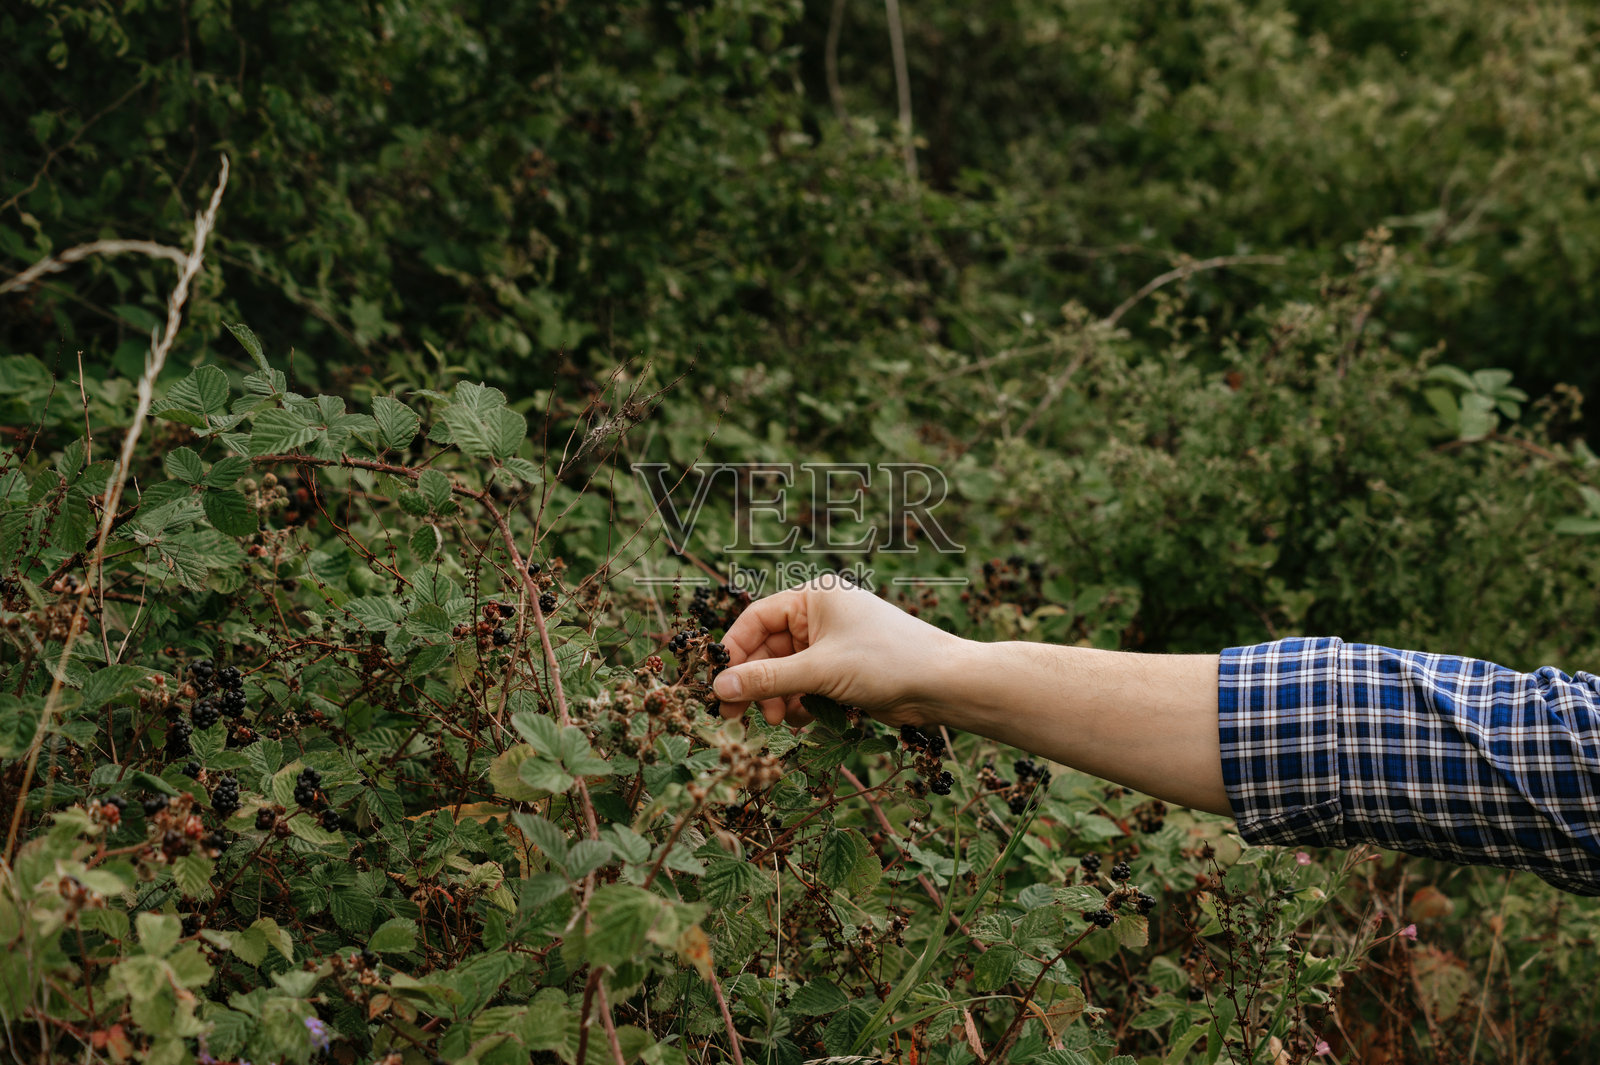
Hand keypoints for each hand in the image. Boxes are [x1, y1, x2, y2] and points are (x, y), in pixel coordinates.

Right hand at [712, 578, 970, 727]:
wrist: (942, 685)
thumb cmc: (887, 661)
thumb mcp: (820, 671)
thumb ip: (767, 679)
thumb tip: (719, 688)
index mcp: (813, 598)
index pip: (756, 619)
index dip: (735, 651)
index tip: (718, 684)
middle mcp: (820, 617)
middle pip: (767, 650)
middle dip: (755, 682)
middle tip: (734, 716)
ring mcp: (831, 645)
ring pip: (785, 672)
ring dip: (776, 698)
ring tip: (778, 721)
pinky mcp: (842, 672)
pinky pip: (805, 686)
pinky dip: (798, 704)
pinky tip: (801, 721)